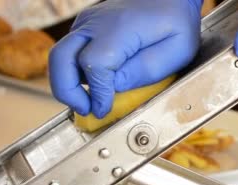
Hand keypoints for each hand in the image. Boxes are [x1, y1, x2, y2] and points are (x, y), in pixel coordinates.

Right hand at [49, 0, 201, 117]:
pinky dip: (75, 72)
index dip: (97, 92)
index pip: (94, 64)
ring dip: (68, 83)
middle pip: (61, 59)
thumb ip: (146, 70)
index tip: (103, 109)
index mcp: (119, 28)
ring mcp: (87, 23)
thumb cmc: (176, 22)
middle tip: (86, 110)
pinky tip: (94, 86)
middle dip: (67, 91)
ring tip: (89, 102)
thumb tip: (115, 87)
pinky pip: (70, 53)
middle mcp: (95, 23)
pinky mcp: (85, 28)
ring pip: (60, 57)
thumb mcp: (177, 51)